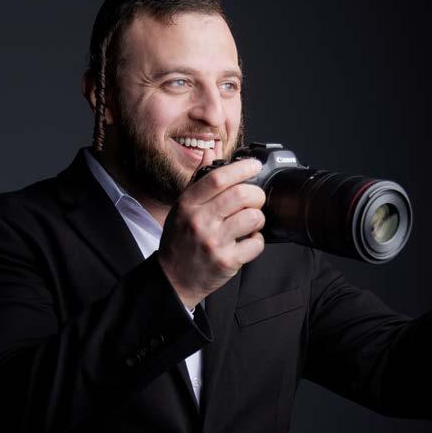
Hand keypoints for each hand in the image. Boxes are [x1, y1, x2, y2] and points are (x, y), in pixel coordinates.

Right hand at [157, 149, 265, 309]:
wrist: (173, 279)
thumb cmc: (179, 241)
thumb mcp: (181, 208)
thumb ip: (198, 181)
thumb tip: (209, 153)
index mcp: (188, 205)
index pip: (218, 178)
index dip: (241, 168)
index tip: (254, 166)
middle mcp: (200, 222)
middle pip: (241, 195)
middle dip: (256, 194)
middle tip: (256, 199)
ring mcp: (213, 242)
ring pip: (253, 218)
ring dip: (258, 218)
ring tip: (251, 222)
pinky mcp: (226, 261)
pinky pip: (256, 243)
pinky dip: (257, 240)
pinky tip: (248, 240)